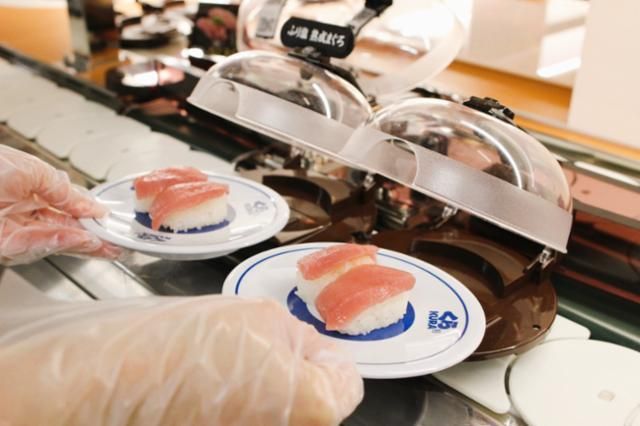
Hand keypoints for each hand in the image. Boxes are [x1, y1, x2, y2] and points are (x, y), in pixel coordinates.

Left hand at [0, 145, 121, 264]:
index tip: (108, 221)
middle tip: (116, 244)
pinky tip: (79, 240)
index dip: (88, 214)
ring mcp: (10, 229)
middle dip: (90, 237)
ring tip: (104, 244)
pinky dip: (58, 242)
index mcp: (26, 188)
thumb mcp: (30, 169)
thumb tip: (90, 205)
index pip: (64, 206)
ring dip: (80, 243)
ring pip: (52, 240)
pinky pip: (34, 245)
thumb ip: (62, 189)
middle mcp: (19, 211)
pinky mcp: (2, 244)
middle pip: (62, 228)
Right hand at [0, 296, 363, 424]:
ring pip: (277, 409)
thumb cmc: (188, 345)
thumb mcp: (261, 316)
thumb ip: (303, 338)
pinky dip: (236, 404)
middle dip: (293, 369)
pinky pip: (247, 418)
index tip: (297, 340)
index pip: (348, 380)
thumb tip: (313, 353)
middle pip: (313, 398)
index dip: (324, 352)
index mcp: (316, 407)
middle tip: (255, 346)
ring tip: (224, 366)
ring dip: (264, 388)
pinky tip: (206, 386)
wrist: (113, 381)